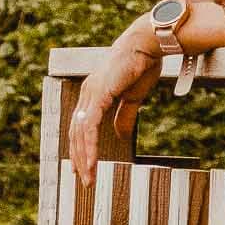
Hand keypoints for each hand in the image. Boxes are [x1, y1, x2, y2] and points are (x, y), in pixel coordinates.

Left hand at [67, 22, 161, 184]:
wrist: (148, 45)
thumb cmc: (142, 65)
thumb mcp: (132, 98)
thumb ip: (123, 117)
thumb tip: (119, 136)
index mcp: (93, 93)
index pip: (81, 125)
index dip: (80, 147)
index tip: (82, 166)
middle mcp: (87, 93)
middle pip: (76, 132)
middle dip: (79, 157)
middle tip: (84, 179)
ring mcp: (90, 93)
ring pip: (80, 133)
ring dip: (83, 157)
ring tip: (88, 176)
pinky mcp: (97, 95)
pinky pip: (89, 126)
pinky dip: (89, 146)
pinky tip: (92, 161)